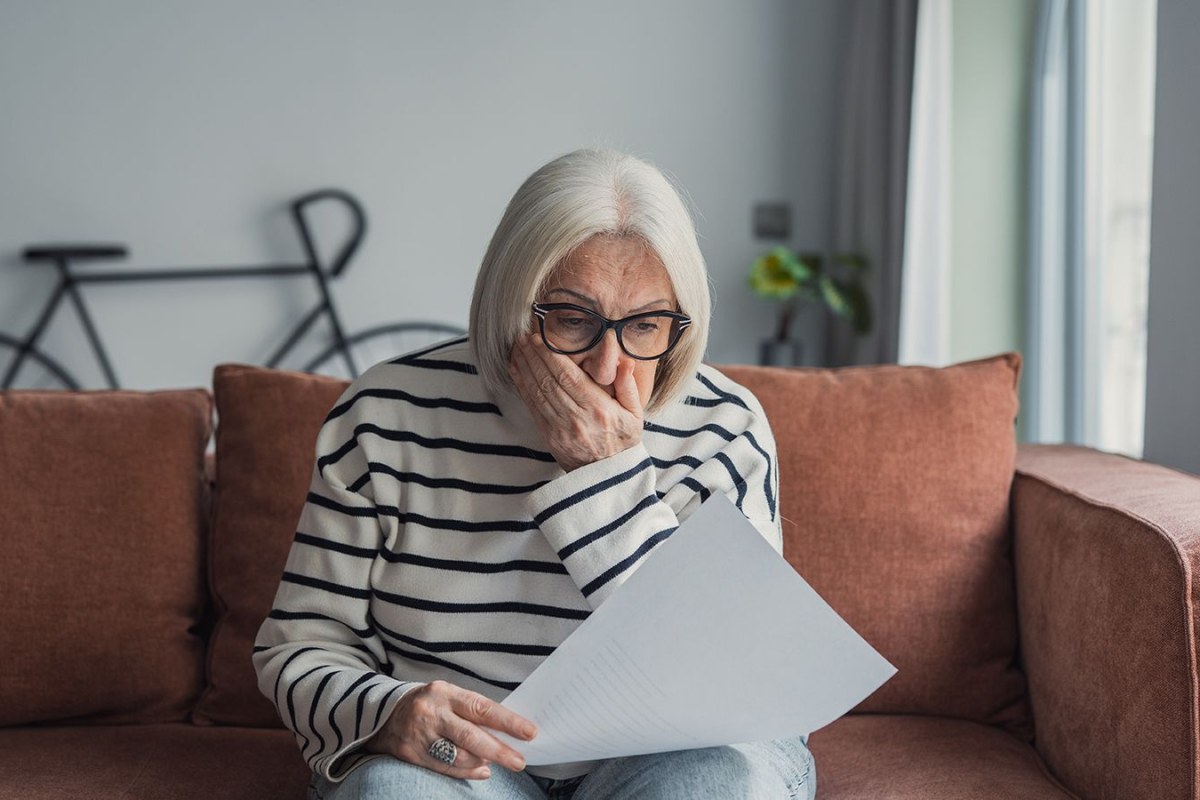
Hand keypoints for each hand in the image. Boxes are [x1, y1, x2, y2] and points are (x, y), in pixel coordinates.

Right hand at [364, 680, 536, 780]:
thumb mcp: (449, 698)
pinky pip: (445, 768)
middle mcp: (432, 713)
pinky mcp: (412, 754)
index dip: (508, 721)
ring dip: (482, 762)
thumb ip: (474, 712)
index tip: (529, 732)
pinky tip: (481, 771)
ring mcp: (421, 735)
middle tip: (520, 761)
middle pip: (470, 735)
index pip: (482, 707)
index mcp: (445, 693)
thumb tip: (506, 733)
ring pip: (458, 756)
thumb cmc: (430, 704)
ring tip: (495, 763)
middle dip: (499, 750)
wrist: (384, 714)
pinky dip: (467, 771)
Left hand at [508, 333, 643, 471]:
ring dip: (524, 368)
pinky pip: (532, 405)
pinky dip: (522, 385)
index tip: (539, 339)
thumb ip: (628, 386)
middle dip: (533, 357)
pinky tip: (516, 369)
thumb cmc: (622, 441)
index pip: (569, 377)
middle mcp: (577, 418)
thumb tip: (625, 361)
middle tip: (523, 337)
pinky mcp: (548, 435)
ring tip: (517, 348)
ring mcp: (560, 428)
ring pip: (537, 392)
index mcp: (599, 409)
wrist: (606, 477)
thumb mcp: (635, 414)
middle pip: (549, 381)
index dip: (550, 357)